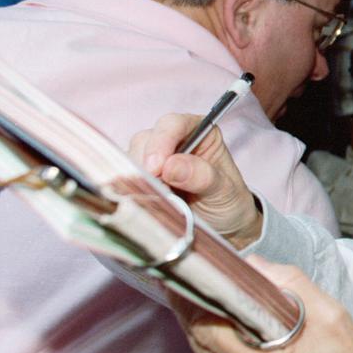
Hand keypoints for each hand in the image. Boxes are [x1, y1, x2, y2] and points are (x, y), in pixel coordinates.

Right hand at [129, 112, 260, 247]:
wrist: (224, 228)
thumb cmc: (228, 201)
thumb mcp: (225, 190)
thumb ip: (203, 176)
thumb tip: (171, 166)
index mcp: (199, 132)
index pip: (173, 124)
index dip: (161, 141)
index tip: (157, 168)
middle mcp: (173, 141)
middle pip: (145, 140)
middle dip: (146, 165)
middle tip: (157, 190)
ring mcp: (153, 161)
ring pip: (130, 159)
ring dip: (137, 180)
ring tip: (158, 199)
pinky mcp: (140, 180)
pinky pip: (124, 179)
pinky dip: (130, 190)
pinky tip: (145, 202)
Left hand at [173, 258, 352, 352]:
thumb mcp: (330, 312)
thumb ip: (287, 282)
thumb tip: (248, 264)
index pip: (209, 331)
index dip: (193, 305)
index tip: (184, 285)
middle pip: (202, 352)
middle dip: (196, 321)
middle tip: (193, 297)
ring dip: (209, 347)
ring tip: (218, 324)